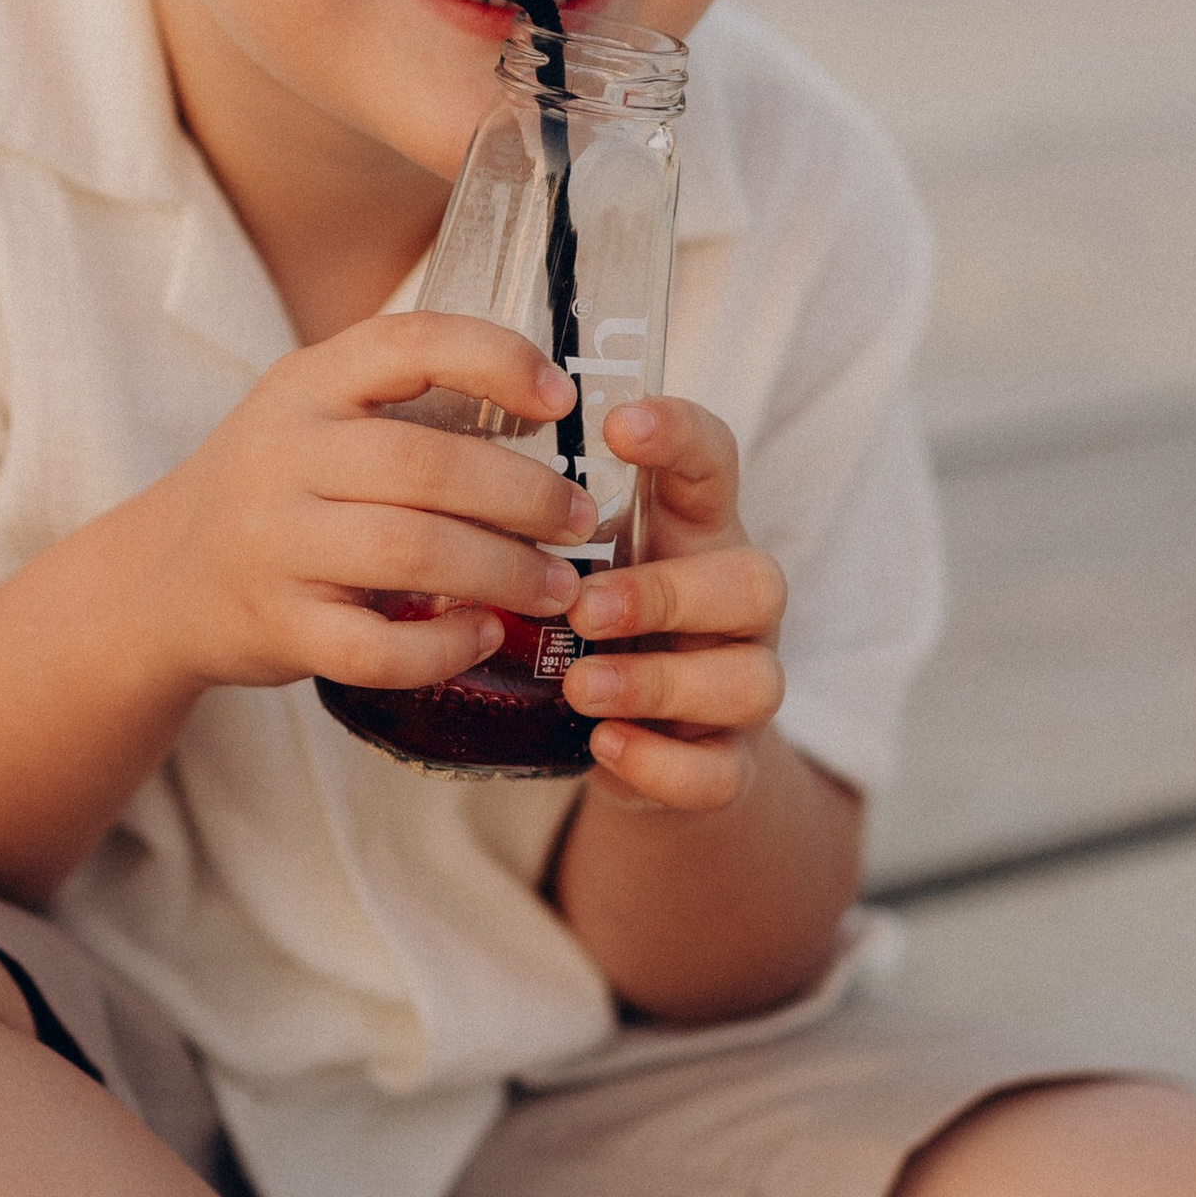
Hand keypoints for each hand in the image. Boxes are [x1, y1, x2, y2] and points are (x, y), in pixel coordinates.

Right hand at [152, 313, 599, 698]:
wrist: (160, 579)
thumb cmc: (274, 490)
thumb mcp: (315, 416)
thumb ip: (406, 406)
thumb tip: (546, 410)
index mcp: (305, 384)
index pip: (409, 343)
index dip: (496, 361)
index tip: (560, 400)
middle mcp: (283, 455)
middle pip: (428, 466)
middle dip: (527, 497)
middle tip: (580, 520)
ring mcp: (274, 544)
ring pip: (412, 553)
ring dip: (505, 572)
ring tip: (558, 587)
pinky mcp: (277, 626)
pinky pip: (376, 647)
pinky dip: (444, 646)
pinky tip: (483, 635)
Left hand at [559, 397, 786, 811]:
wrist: (631, 734)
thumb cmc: (594, 620)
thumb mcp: (574, 558)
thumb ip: (538, 521)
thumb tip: (439, 476)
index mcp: (695, 530)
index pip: (713, 461)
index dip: (680, 435)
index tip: (618, 424)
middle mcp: (734, 601)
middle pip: (756, 581)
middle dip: (667, 595)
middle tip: (584, 607)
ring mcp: (741, 682)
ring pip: (751, 681)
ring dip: (659, 684)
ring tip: (580, 686)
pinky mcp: (729, 762)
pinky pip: (721, 772)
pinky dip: (661, 763)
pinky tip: (602, 745)